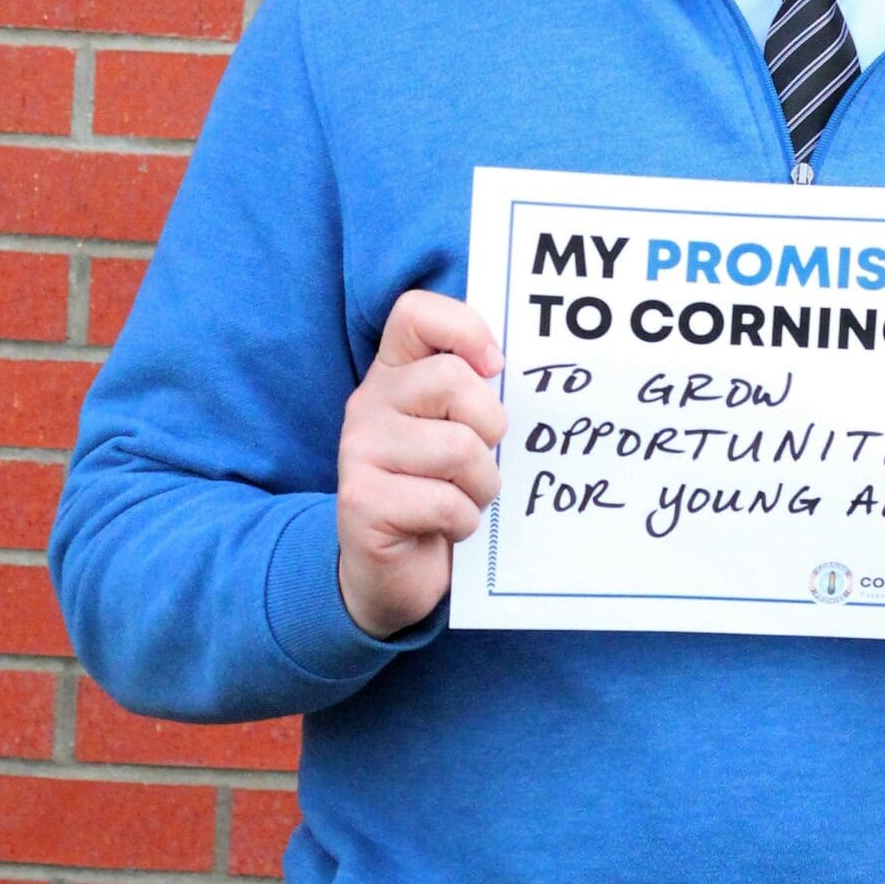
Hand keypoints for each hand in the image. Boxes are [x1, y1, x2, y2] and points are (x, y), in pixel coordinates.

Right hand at [335, 289, 505, 639]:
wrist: (392, 571)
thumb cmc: (440, 489)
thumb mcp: (458, 430)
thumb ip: (477, 394)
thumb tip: (526, 373)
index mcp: (394, 373)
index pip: (416, 312)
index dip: (464, 328)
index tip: (494, 366)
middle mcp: (369, 403)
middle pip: (453, 381)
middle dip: (490, 428)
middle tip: (481, 459)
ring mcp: (358, 451)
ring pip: (458, 448)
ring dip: (481, 486)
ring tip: (463, 498)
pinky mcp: (361, 501)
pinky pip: (445, 503)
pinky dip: (462, 522)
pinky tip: (443, 527)